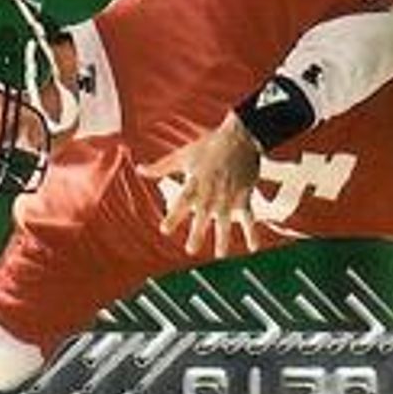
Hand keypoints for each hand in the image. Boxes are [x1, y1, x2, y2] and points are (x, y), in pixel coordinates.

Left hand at [137, 111, 261, 257]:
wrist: (240, 137)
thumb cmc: (208, 146)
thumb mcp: (182, 155)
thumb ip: (161, 167)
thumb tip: (139, 169)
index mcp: (196, 181)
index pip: (183, 201)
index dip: (174, 215)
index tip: (164, 230)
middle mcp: (212, 191)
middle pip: (204, 215)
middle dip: (198, 232)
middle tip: (191, 249)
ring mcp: (229, 196)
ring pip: (226, 220)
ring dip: (223, 239)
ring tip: (220, 255)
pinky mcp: (244, 197)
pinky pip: (248, 217)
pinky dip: (251, 233)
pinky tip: (253, 248)